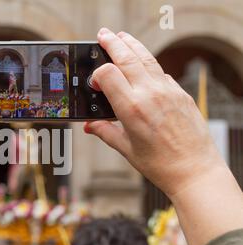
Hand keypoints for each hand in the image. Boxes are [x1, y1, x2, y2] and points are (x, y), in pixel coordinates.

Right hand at [84, 28, 224, 197]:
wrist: (194, 170)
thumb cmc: (160, 164)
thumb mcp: (126, 149)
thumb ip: (105, 132)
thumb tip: (89, 125)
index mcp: (131, 108)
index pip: (108, 73)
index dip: (97, 74)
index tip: (94, 82)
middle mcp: (150, 94)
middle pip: (127, 57)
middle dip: (113, 43)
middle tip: (103, 35)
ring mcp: (168, 91)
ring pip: (146, 58)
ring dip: (132, 45)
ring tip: (122, 37)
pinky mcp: (180, 93)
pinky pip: (161, 72)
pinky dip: (149, 64)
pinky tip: (143, 65)